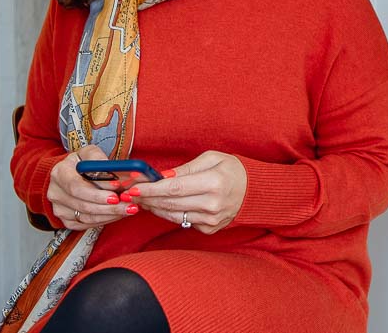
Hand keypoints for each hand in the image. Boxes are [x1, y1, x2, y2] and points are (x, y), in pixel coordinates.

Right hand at [46, 145, 138, 230]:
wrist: (69, 175)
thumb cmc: (81, 163)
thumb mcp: (89, 153)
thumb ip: (99, 158)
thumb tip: (113, 170)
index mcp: (59, 173)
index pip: (76, 187)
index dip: (97, 192)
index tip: (116, 191)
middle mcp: (56, 193)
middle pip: (83, 205)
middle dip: (109, 206)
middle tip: (129, 204)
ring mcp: (59, 209)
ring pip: (87, 217)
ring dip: (110, 214)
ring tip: (129, 208)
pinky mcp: (66, 220)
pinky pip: (87, 224)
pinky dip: (105, 220)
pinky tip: (118, 213)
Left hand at [132, 150, 247, 234]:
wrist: (255, 191)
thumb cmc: (233, 170)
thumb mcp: (212, 158)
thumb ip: (186, 168)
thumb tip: (162, 176)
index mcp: (213, 182)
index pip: (174, 188)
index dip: (151, 189)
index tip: (134, 188)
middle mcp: (212, 204)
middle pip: (170, 203)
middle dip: (148, 198)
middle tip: (131, 194)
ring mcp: (211, 219)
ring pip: (174, 215)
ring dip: (155, 208)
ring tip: (143, 199)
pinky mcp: (210, 229)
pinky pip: (184, 222)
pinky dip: (171, 214)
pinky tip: (162, 206)